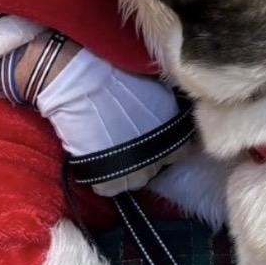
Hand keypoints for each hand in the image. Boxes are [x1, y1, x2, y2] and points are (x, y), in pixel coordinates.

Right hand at [35, 47, 184, 195]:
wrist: (85, 83)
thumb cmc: (118, 76)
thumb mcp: (153, 90)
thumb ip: (162, 109)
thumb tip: (163, 115)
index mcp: (173, 133)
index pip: (180, 152)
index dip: (166, 145)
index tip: (155, 137)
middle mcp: (160, 157)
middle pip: (156, 168)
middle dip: (145, 157)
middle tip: (127, 140)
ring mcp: (136, 173)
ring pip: (134, 180)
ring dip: (125, 169)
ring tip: (110, 151)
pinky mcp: (110, 182)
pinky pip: (108, 187)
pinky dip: (103, 177)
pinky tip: (96, 158)